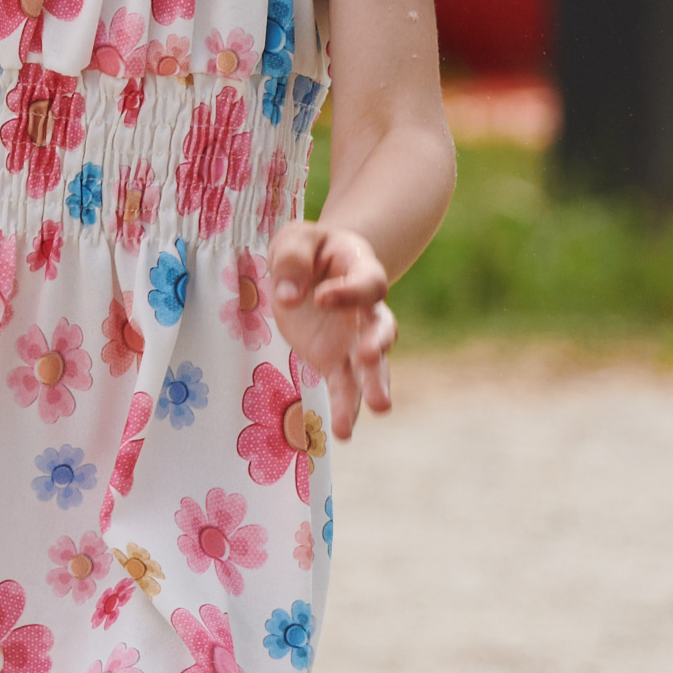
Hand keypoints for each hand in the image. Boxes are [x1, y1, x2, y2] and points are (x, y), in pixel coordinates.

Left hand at [263, 219, 399, 432]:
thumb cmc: (306, 248)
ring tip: (379, 407)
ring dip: (374, 385)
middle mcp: (367, 308)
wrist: (309, 267)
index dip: (349, 291)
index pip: (368, 283)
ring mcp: (355, 338)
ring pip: (371, 365)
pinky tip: (344, 433)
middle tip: (370, 355)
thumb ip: (293, 260)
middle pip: (382, 327)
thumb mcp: (294, 239)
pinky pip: (345, 386)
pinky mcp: (335, 360)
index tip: (322, 297)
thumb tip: (290, 298)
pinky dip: (346, 407)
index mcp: (361, 267)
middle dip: (378, 343)